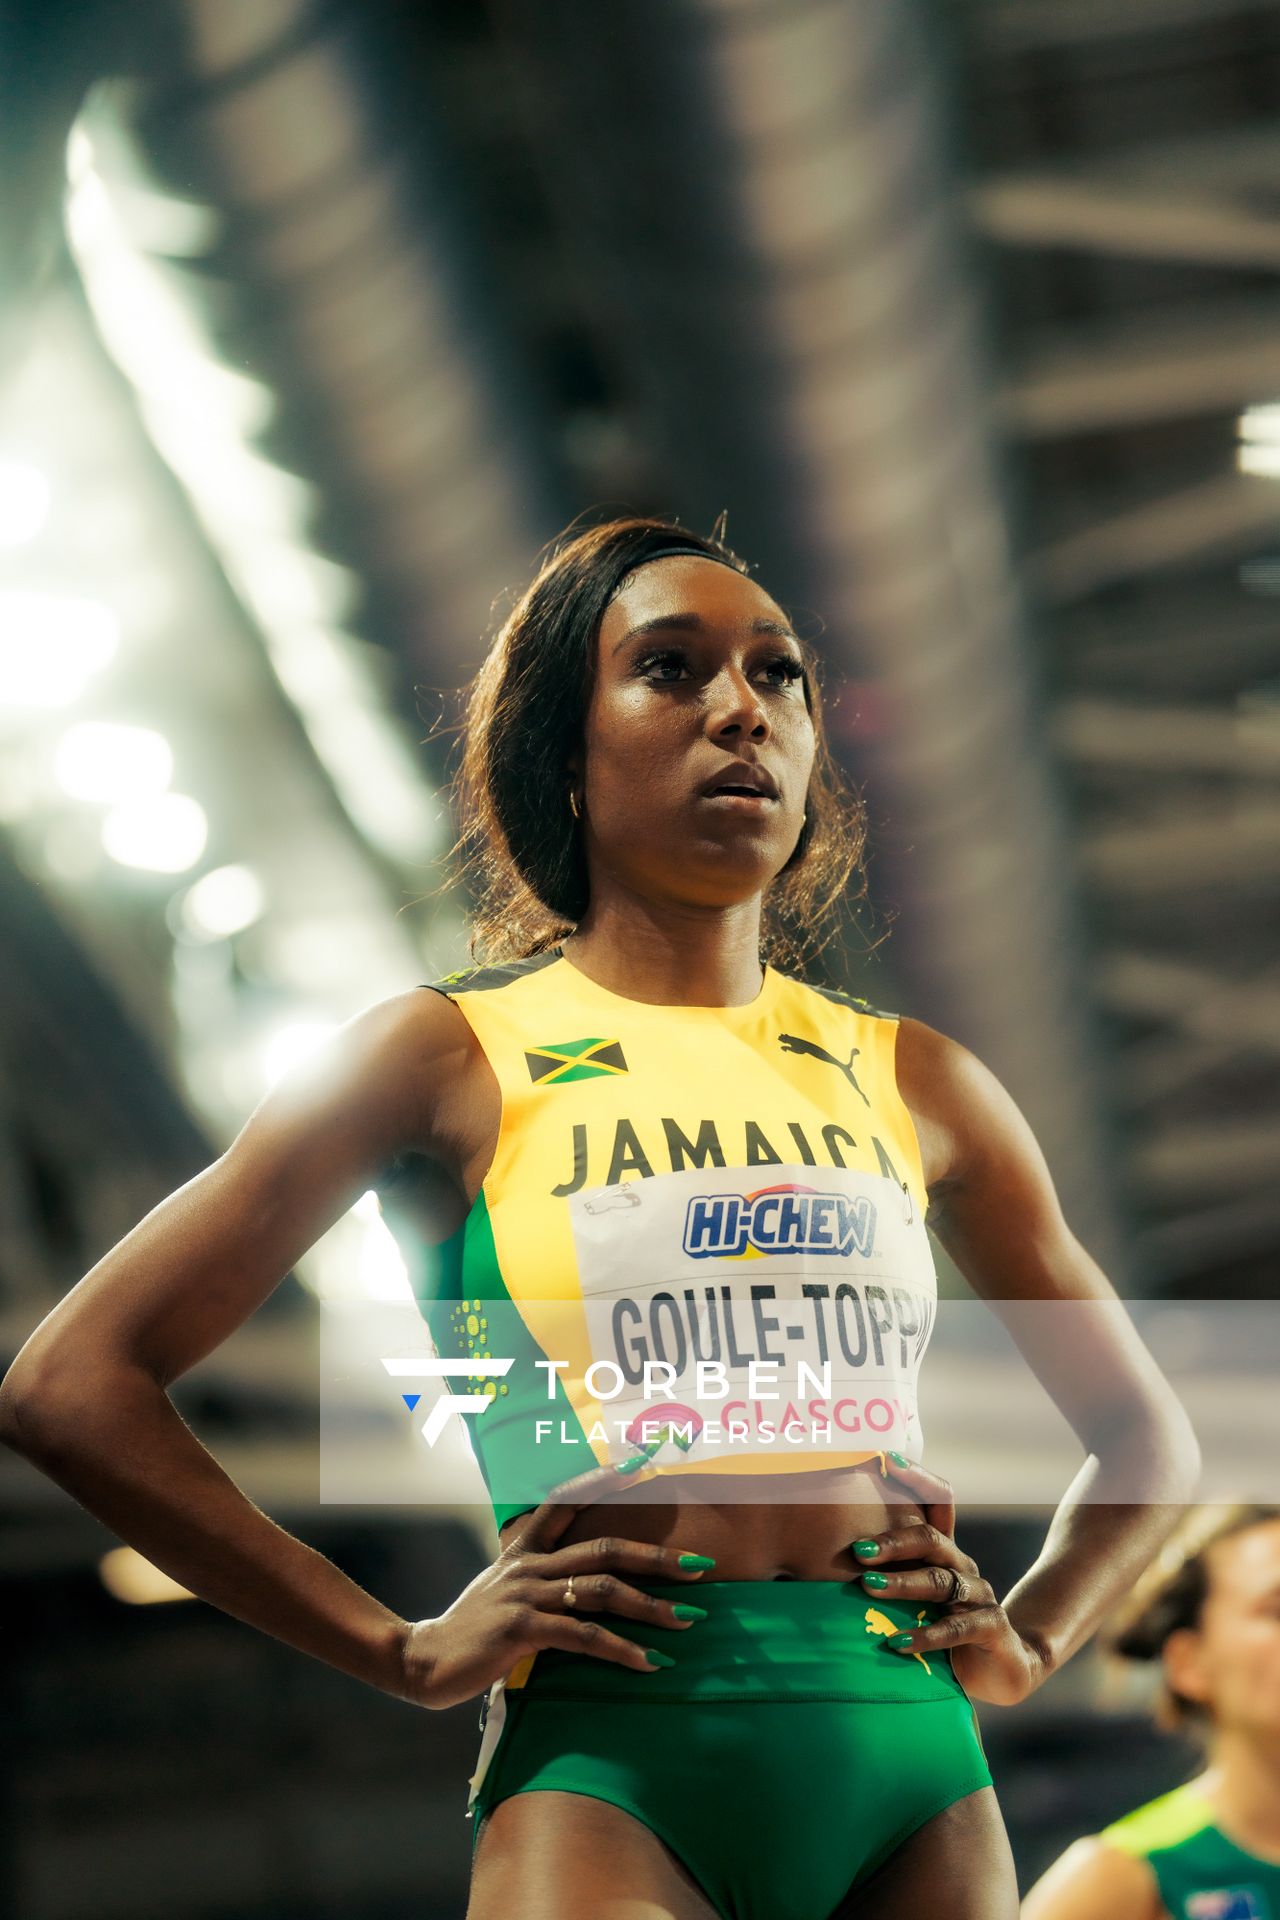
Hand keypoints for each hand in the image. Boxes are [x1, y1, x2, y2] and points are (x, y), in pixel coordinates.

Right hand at [397, 1459, 716, 1709]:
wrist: (424, 1660)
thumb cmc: (473, 1630)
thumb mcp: (505, 1590)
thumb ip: (541, 1580)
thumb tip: (587, 1585)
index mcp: (525, 1548)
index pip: (567, 1500)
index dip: (605, 1478)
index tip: (644, 1460)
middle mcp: (529, 1564)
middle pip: (604, 1548)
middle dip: (657, 1556)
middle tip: (701, 1565)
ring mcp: (526, 1594)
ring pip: (602, 1590)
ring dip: (651, 1607)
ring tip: (689, 1620)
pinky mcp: (522, 1629)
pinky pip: (583, 1636)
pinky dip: (622, 1649)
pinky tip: (650, 1663)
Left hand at [850, 1453, 1047, 1706]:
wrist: (1000, 1667)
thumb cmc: (942, 1628)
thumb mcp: (912, 1600)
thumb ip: (880, 1580)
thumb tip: (817, 1560)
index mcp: (944, 1552)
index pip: (938, 1502)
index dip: (919, 1479)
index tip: (887, 1461)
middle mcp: (963, 1566)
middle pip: (930, 1540)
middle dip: (892, 1543)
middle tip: (857, 1550)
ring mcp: (980, 1595)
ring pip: (939, 1581)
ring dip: (902, 1584)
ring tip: (868, 1588)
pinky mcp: (992, 1627)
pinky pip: (957, 1627)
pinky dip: (926, 1635)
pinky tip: (896, 1642)